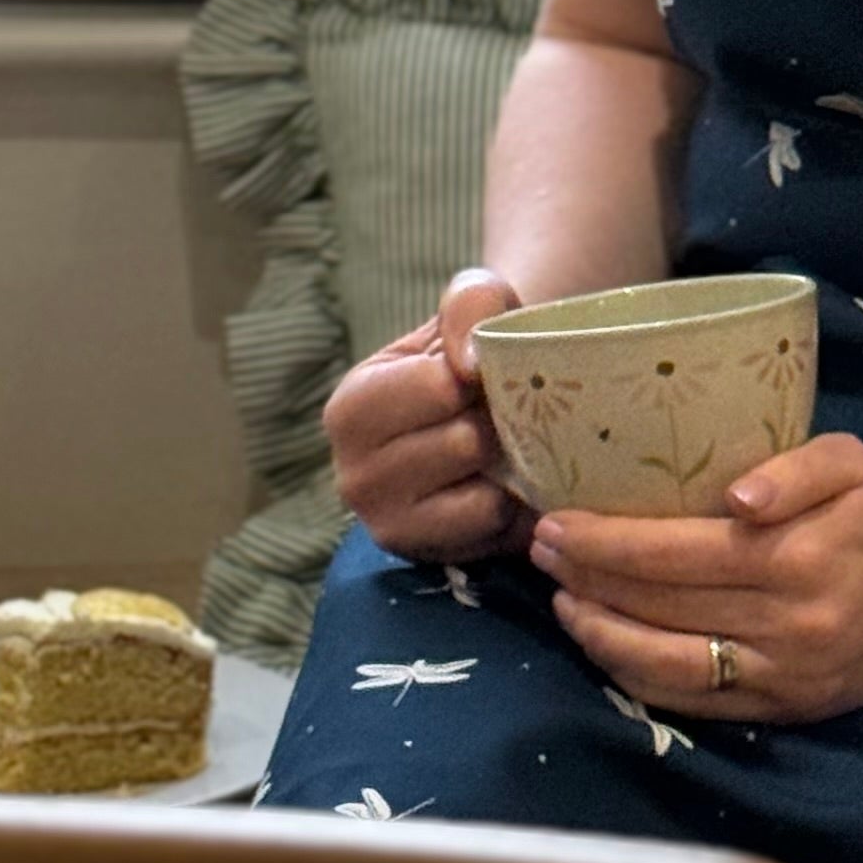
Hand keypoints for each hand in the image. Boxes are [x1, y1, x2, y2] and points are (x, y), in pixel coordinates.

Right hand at [324, 266, 530, 562]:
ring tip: (498, 448)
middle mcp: (353, 476)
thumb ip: (470, 306)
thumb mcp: (472, 304)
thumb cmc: (473, 352)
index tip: (483, 375)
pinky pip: (492, 528)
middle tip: (498, 415)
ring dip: (507, 466)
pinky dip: (510, 504)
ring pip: (480, 491)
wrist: (490, 408)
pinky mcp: (428, 557)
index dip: (479, 376)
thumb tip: (469, 365)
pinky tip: (498, 484)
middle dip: (496, 424)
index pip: (437, 388)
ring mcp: (387, 525)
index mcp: (352, 407)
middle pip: (463, 443)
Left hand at [532, 433, 862, 722]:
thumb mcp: (852, 461)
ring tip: (562, 602)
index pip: (676, 555)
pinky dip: (640, 678)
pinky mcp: (784, 709)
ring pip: (667, 667)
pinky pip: (695, 703)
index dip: (607, 543)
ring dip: (602, 637)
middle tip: (539, 550)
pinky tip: (608, 646)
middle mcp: (786, 625)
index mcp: (796, 559)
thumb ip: (797, 467)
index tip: (556, 523)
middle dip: (588, 580)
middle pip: (659, 608)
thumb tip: (737, 497)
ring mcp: (783, 676)